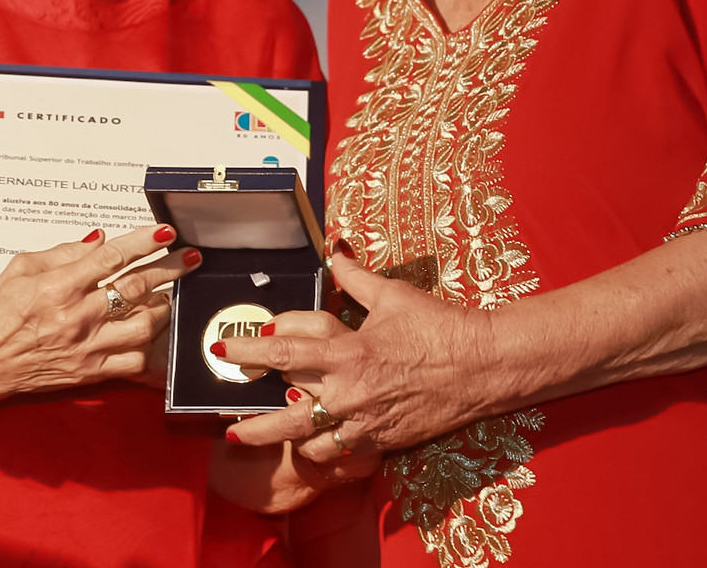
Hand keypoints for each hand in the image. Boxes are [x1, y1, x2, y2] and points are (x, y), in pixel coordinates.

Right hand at [0, 223, 200, 407]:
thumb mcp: (19, 268)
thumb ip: (63, 253)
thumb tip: (100, 241)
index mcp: (58, 286)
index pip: (113, 257)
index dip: (144, 242)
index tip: (165, 232)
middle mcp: (76, 316)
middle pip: (137, 288)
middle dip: (170, 269)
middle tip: (188, 258)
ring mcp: (85, 347)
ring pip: (143, 325)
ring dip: (161, 307)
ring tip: (166, 295)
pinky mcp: (88, 372)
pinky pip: (133, 362)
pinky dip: (147, 346)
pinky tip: (148, 334)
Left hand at [219, 253, 493, 463]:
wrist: (482, 366)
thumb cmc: (438, 326)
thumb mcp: (392, 295)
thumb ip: (354, 277)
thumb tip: (333, 251)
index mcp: (348, 352)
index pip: (284, 352)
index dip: (249, 353)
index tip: (223, 351)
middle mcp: (350, 393)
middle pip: (287, 415)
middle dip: (254, 424)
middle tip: (231, 426)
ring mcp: (366, 423)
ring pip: (311, 444)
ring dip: (286, 441)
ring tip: (264, 441)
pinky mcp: (384, 442)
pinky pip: (342, 454)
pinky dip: (323, 451)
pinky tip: (312, 446)